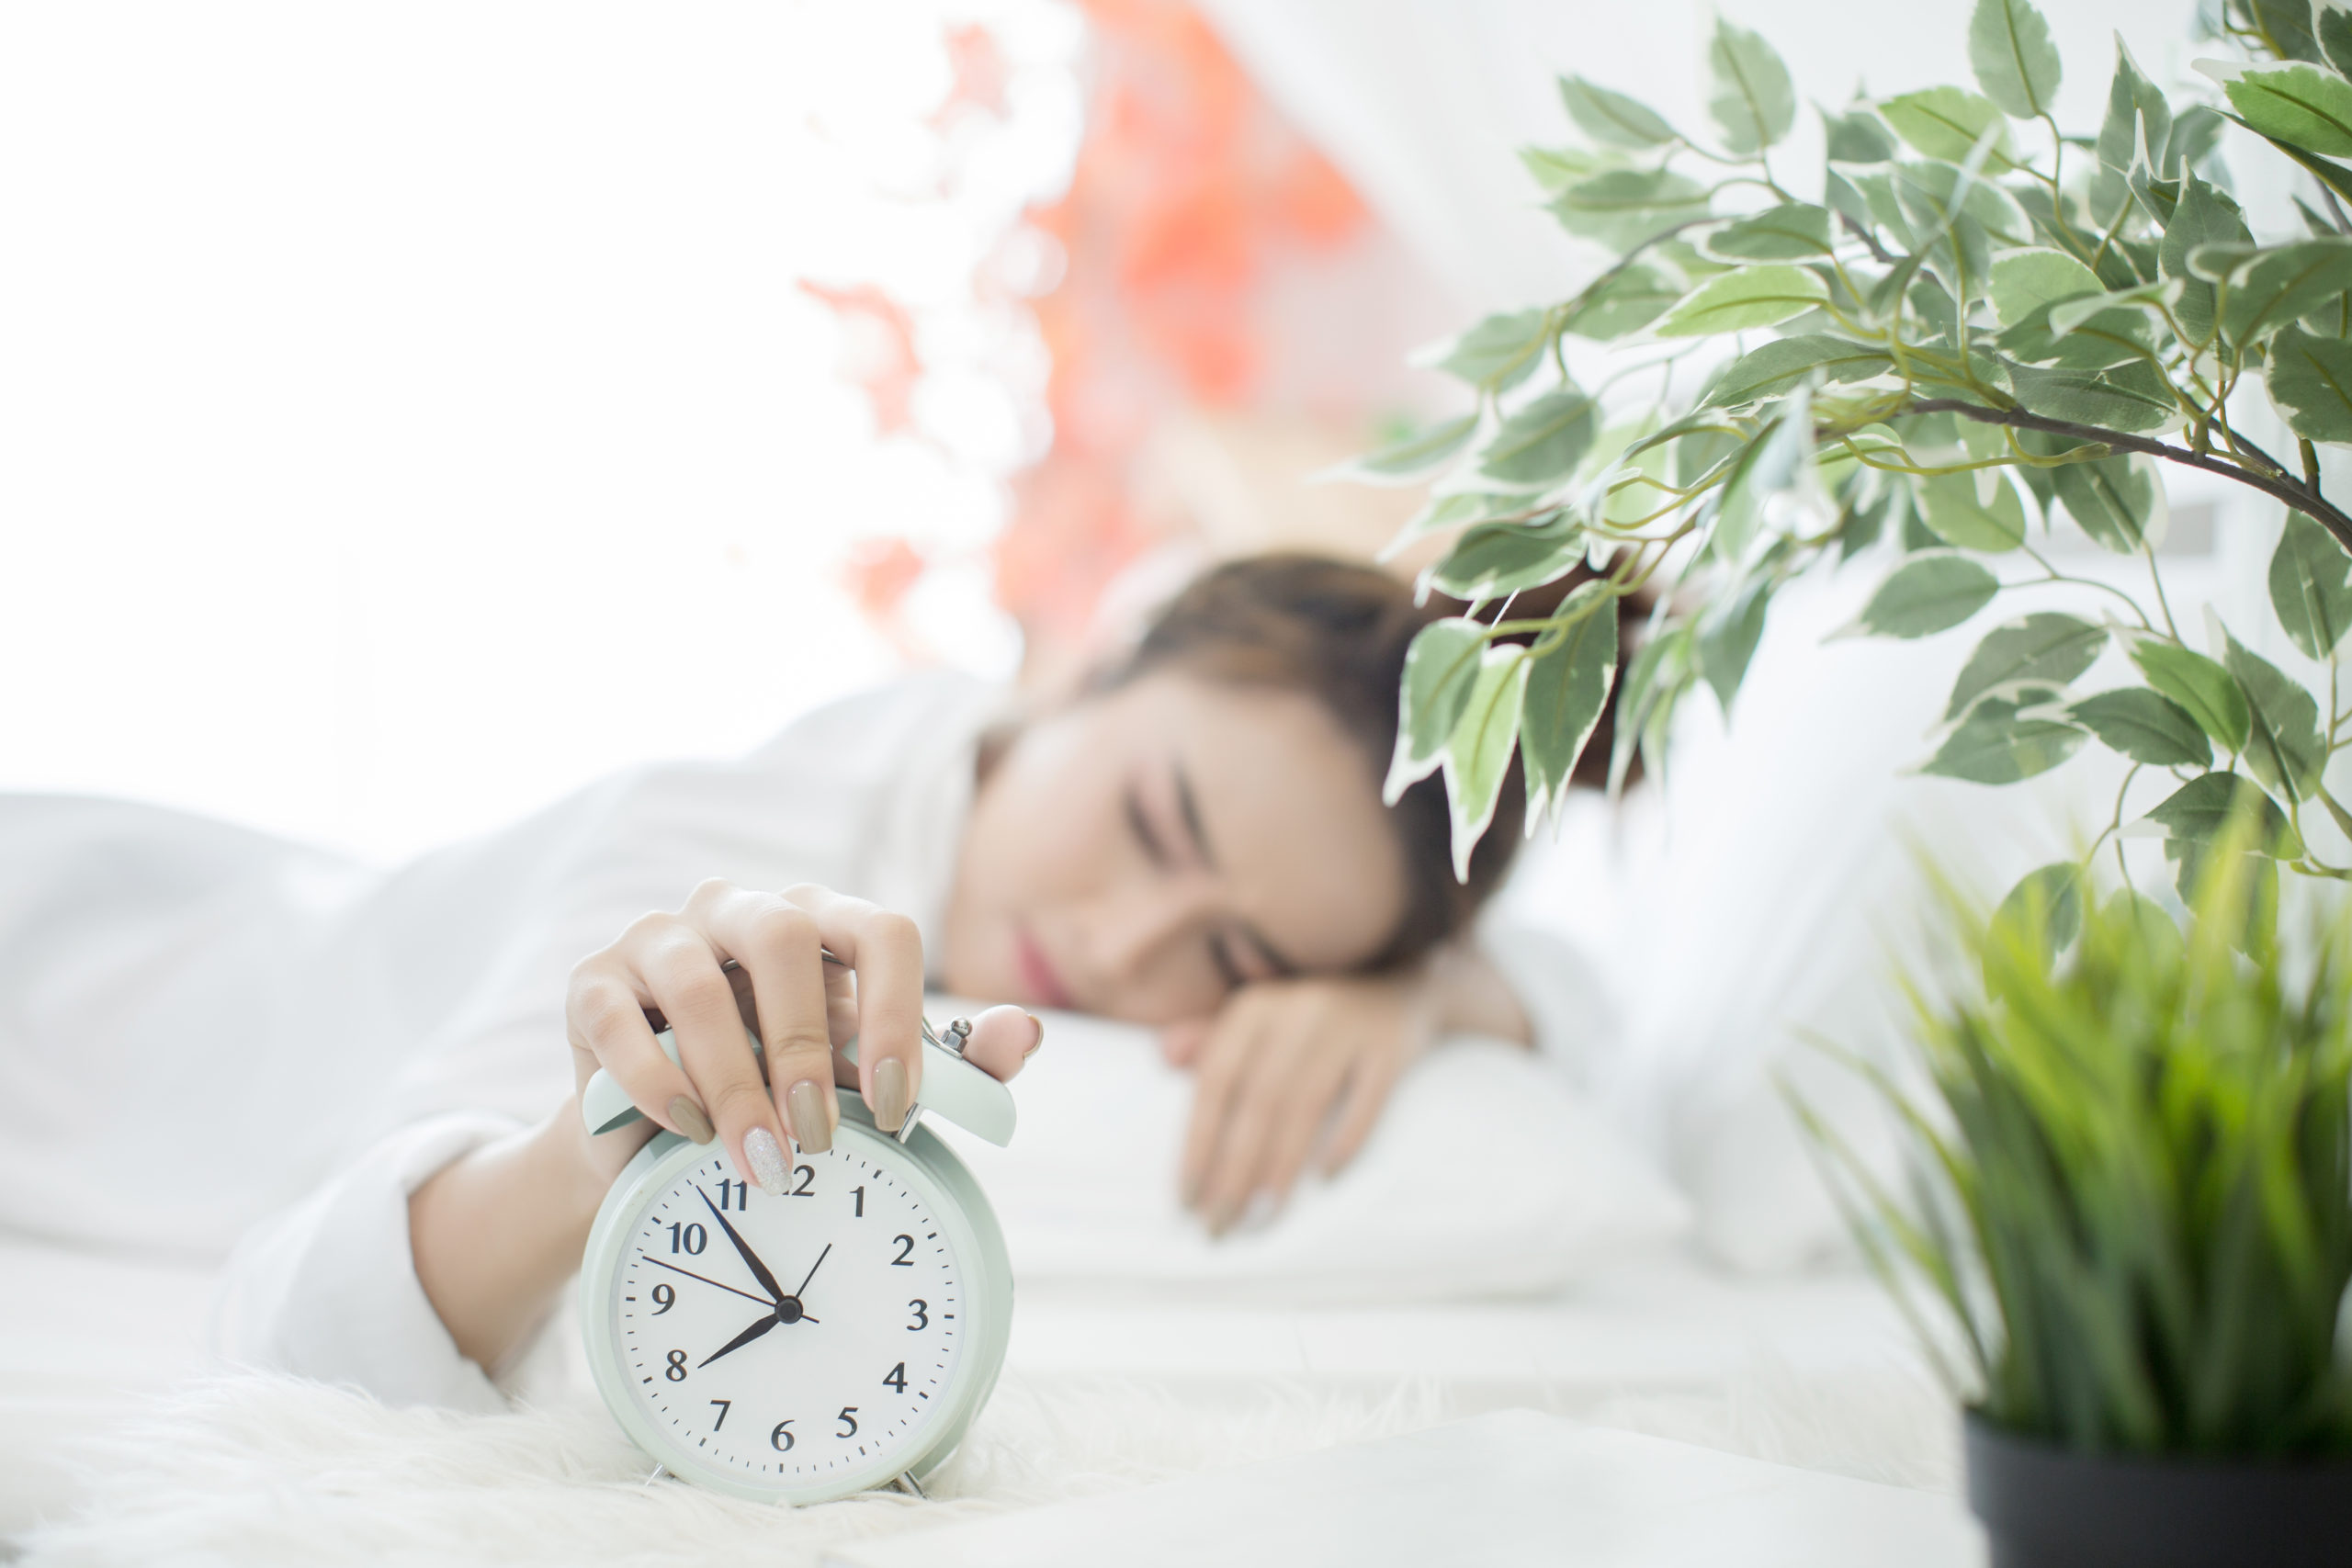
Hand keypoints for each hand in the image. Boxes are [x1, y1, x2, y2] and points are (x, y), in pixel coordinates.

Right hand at [561, 879, 1040, 1196]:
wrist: (668, 1141)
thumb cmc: (785, 1096)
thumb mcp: (868, 1086)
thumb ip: (951, 1064)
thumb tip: (1024, 1032)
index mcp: (824, 923)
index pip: (882, 930)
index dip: (897, 1014)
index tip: (898, 1107)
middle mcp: (742, 910)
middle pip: (787, 935)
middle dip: (807, 1045)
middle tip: (818, 1138)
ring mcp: (662, 937)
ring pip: (699, 980)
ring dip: (733, 1079)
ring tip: (756, 1156)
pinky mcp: (593, 981)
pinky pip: (619, 1016)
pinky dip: (656, 1080)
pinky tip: (688, 1130)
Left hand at [1169, 972, 1436, 1235]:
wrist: (1391, 991)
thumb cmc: (1307, 1024)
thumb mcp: (1257, 1023)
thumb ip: (1210, 1044)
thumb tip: (1163, 1056)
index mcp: (1254, 1008)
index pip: (1216, 1082)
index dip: (1199, 1143)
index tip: (1188, 1200)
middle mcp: (1297, 1010)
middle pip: (1258, 1101)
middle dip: (1235, 1170)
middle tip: (1222, 1224)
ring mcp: (1347, 1026)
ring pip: (1306, 1105)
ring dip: (1280, 1167)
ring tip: (1262, 1216)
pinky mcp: (1390, 1045)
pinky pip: (1368, 1100)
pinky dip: (1346, 1140)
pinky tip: (1326, 1180)